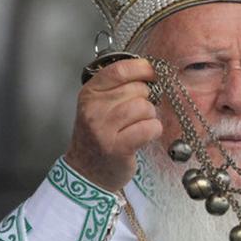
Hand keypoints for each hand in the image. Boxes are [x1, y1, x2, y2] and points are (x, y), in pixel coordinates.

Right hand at [63, 57, 161, 192]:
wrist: (86, 172)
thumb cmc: (98, 137)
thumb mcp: (99, 106)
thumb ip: (119, 88)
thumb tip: (151, 72)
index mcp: (89, 93)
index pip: (119, 70)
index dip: (142, 68)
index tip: (152, 73)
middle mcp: (94, 109)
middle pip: (137, 89)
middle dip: (146, 99)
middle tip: (138, 114)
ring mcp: (104, 129)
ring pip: (144, 107)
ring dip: (150, 116)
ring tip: (139, 125)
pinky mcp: (118, 147)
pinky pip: (149, 128)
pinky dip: (153, 130)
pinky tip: (145, 136)